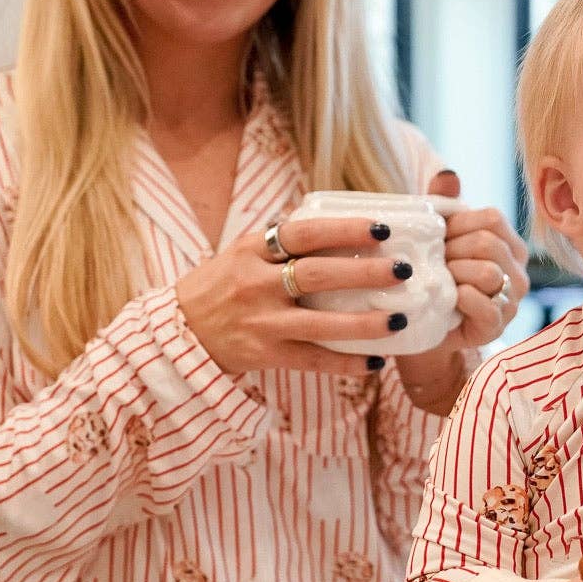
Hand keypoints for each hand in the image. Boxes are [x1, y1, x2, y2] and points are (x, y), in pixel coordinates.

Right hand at [175, 210, 410, 378]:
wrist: (180, 331)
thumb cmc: (222, 285)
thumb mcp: (243, 253)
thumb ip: (282, 241)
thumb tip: (336, 219)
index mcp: (252, 250)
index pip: (303, 233)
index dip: (344, 230)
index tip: (382, 230)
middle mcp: (256, 284)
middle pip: (317, 275)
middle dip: (364, 273)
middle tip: (402, 270)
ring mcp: (261, 322)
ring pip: (320, 323)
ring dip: (364, 323)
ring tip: (399, 318)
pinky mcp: (264, 354)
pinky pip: (313, 359)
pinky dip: (346, 362)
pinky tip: (376, 361)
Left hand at [395, 169, 529, 410]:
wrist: (419, 325)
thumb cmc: (432, 276)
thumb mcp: (436, 238)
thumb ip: (445, 205)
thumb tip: (448, 174)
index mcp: (508, 243)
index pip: (491, 218)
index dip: (457, 224)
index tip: (437, 237)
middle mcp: (517, 270)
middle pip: (489, 243)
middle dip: (454, 250)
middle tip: (436, 261)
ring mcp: (511, 300)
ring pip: (489, 272)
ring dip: (456, 273)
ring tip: (441, 280)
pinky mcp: (497, 327)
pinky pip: (487, 307)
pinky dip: (465, 298)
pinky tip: (451, 298)